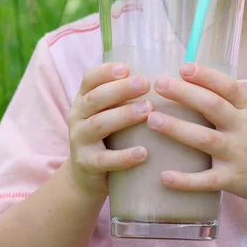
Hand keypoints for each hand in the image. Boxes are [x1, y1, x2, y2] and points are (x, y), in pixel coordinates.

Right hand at [68, 62, 152, 199]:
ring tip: (148, 110)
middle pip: (95, 98)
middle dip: (120, 89)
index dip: (106, 71)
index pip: (90, 78)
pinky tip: (143, 152)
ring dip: (124, 116)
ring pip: (99, 125)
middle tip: (145, 83)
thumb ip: (128, 96)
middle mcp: (78, 116)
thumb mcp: (111, 112)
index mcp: (84, 98)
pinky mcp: (87, 165)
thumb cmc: (110, 135)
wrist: (87, 178)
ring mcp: (80, 140)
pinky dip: (124, 156)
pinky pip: (104, 160)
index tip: (127, 68)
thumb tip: (168, 77)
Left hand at [147, 63, 246, 210]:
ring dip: (178, 129)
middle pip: (213, 107)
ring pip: (205, 140)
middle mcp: (243, 129)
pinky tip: (163, 176)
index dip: (206, 76)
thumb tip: (190, 79)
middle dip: (185, 94)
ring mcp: (238, 155)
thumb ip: (228, 100)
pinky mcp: (232, 180)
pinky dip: (185, 180)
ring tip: (153, 119)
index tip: (184, 67)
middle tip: (159, 84)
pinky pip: (206, 181)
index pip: (228, 87)